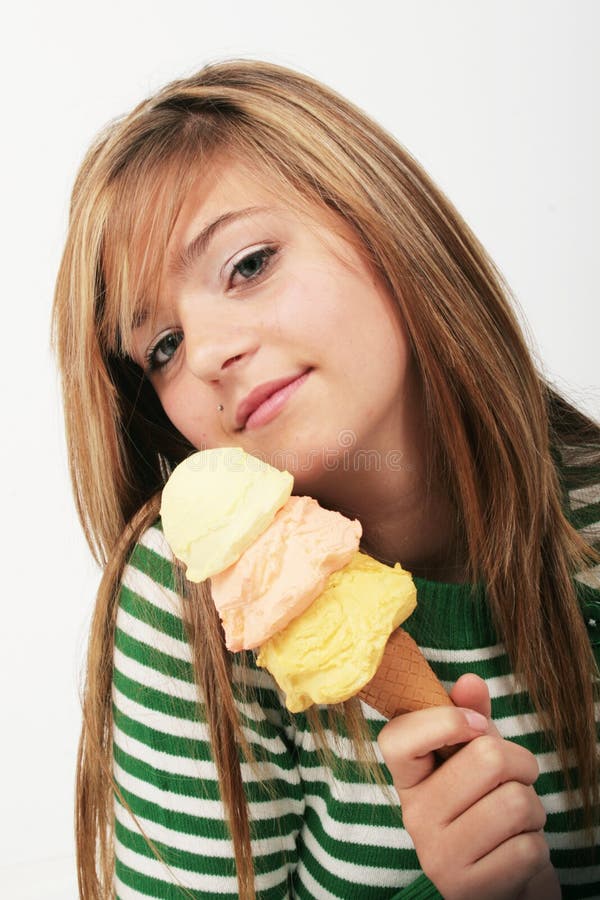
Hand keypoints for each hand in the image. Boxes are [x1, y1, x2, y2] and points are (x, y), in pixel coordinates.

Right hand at [377, 674, 554, 898]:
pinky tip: (516, 850)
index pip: (398, 738)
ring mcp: (438, 856)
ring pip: (515, 803)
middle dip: (521, 762)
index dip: (444, 720)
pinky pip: (527, 847)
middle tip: (517, 777)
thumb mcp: (477, 757)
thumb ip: (471, 716)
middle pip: (487, 759)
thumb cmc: (486, 805)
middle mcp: (414, 816)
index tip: (475, 724)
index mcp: (409, 778)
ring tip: (517, 819)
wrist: (501, 879)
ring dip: (533, 807)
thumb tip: (470, 681)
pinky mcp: (468, 888)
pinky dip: (536, 846)